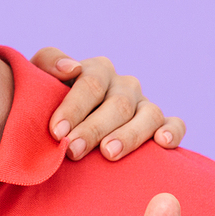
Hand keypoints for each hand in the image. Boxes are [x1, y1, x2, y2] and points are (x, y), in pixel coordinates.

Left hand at [31, 47, 185, 160]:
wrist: (63, 128)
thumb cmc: (47, 103)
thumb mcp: (38, 78)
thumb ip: (48, 62)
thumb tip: (70, 67)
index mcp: (97, 70)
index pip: (91, 82)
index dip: (74, 107)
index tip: (57, 132)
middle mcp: (124, 85)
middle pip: (117, 103)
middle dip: (94, 128)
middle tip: (73, 151)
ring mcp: (144, 104)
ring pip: (148, 114)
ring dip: (129, 135)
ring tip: (109, 153)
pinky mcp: (160, 124)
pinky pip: (175, 124)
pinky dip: (172, 132)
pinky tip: (162, 143)